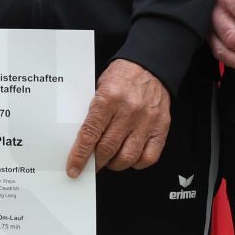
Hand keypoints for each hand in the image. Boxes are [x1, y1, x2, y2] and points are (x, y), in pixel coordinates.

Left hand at [66, 59, 170, 175]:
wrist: (151, 66)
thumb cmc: (124, 76)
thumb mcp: (100, 87)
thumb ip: (93, 112)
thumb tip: (83, 140)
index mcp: (109, 99)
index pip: (90, 134)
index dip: (80, 155)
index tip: (74, 168)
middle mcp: (129, 111)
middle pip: (107, 149)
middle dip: (96, 162)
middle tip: (91, 164)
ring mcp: (146, 121)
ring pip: (127, 157)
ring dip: (114, 164)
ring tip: (110, 160)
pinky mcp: (161, 127)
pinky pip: (149, 157)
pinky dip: (137, 163)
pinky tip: (130, 156)